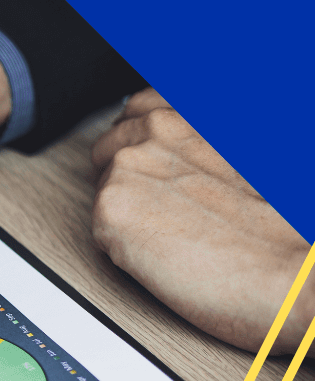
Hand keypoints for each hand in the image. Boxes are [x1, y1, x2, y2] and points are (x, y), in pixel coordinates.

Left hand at [91, 88, 312, 353]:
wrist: (282, 273)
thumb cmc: (277, 226)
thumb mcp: (245, 158)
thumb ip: (203, 142)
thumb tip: (180, 149)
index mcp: (193, 111)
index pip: (140, 106)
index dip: (140, 138)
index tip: (150, 160)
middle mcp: (159, 125)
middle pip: (111, 142)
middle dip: (125, 172)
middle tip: (155, 205)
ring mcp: (130, 163)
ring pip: (103, 184)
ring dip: (124, 206)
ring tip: (167, 233)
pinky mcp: (111, 206)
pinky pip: (98, 226)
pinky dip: (119, 242)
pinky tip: (159, 253)